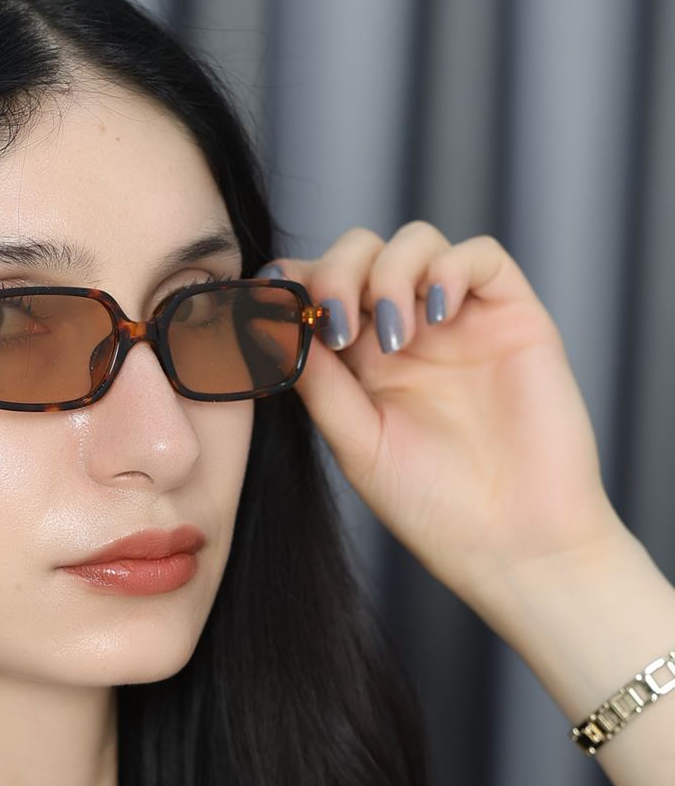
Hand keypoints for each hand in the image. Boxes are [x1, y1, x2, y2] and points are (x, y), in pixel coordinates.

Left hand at [265, 223, 627, 612]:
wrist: (513, 543)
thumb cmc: (434, 508)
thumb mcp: (358, 445)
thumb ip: (320, 384)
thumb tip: (272, 325)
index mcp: (360, 364)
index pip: (320, 293)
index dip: (294, 284)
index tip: (272, 300)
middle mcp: (407, 333)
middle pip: (362, 254)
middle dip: (338, 271)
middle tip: (335, 322)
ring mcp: (459, 322)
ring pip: (415, 242)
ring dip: (391, 272)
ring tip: (395, 334)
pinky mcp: (512, 317)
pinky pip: (482, 255)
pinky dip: (451, 267)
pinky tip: (437, 314)